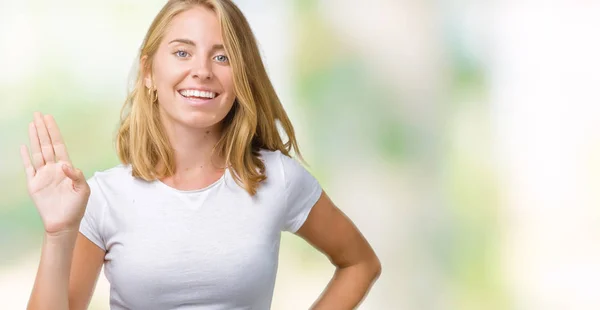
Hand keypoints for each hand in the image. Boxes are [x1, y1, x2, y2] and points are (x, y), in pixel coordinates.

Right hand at [20, 112, 90, 235]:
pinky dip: (25, 157)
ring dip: (34, 138)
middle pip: (47, 144)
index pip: (59, 145)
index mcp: (67, 168)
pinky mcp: (34, 184)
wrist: (64, 224)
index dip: (54, 132)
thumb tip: (64, 165)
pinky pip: (28, 167)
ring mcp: (43, 175)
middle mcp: (54, 168)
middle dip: (43, 129)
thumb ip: (77, 176)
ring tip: (32, 124)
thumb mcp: (83, 191)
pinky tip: (24, 146)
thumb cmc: (76, 208)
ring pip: (37, 152)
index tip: (49, 119)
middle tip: (38, 114)